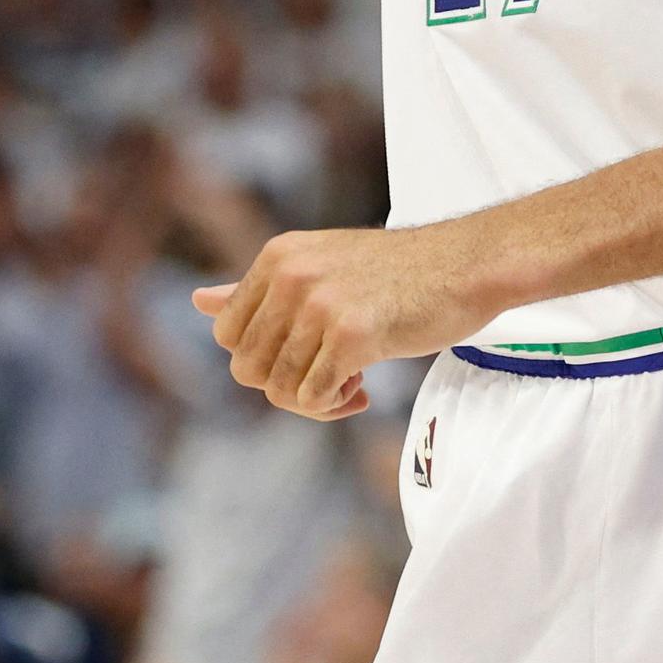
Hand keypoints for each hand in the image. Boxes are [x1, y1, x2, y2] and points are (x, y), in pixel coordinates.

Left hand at [191, 225, 500, 419]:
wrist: (465, 265)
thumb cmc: (395, 272)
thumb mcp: (318, 266)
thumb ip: (258, 289)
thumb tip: (198, 301)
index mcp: (276, 257)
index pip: (227, 336)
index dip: (263, 360)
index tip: (304, 357)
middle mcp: (289, 276)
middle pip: (247, 367)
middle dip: (285, 385)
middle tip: (328, 379)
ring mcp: (318, 304)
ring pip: (278, 389)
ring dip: (315, 401)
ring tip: (350, 383)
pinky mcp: (351, 334)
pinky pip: (314, 396)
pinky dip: (334, 405)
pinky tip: (364, 387)